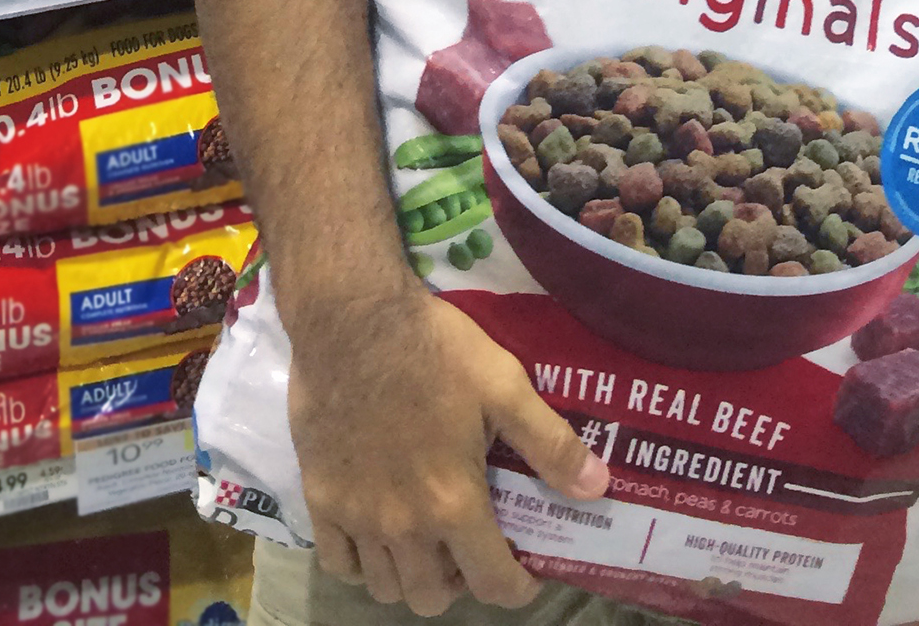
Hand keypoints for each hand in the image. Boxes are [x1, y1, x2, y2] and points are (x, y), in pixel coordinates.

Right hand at [288, 282, 608, 614]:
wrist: (353, 320)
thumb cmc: (435, 350)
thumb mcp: (504, 385)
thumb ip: (550, 443)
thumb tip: (598, 489)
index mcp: (453, 503)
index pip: (490, 583)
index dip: (516, 588)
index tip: (526, 574)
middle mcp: (403, 527)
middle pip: (432, 598)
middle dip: (461, 583)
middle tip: (472, 545)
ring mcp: (356, 518)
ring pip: (386, 587)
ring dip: (413, 576)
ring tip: (429, 540)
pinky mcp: (320, 501)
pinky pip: (339, 565)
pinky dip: (363, 564)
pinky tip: (379, 532)